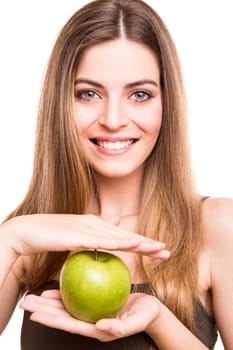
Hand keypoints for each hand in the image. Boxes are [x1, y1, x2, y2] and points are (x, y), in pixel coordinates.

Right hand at [2, 214, 169, 258]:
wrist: (27, 231)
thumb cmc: (50, 236)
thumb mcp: (73, 236)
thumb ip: (89, 238)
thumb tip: (101, 239)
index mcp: (95, 224)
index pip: (122, 235)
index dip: (141, 241)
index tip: (158, 249)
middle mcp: (95, 223)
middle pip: (126, 235)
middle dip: (148, 243)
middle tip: (167, 251)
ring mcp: (87, 227)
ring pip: (119, 237)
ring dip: (140, 243)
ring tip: (158, 249)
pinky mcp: (78, 235)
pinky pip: (102, 241)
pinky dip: (119, 243)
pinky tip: (133, 245)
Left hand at [20, 289, 160, 341]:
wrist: (150, 310)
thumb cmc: (144, 316)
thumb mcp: (135, 321)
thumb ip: (119, 327)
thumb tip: (100, 327)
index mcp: (97, 330)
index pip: (70, 325)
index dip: (52, 320)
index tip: (35, 315)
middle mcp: (90, 322)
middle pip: (63, 317)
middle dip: (43, 311)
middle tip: (26, 303)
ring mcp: (91, 312)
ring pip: (66, 308)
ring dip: (49, 303)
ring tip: (33, 297)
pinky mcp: (94, 303)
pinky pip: (76, 297)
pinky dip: (64, 294)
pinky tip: (54, 289)